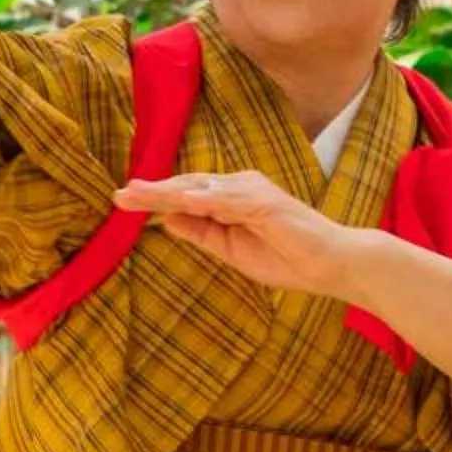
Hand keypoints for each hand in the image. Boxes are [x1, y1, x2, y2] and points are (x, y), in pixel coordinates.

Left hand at [114, 170, 367, 299]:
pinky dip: (206, 199)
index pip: (187, 195)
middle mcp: (241, 188)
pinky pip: (231, 200)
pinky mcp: (268, 203)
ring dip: (170, 190)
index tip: (123, 200)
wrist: (331, 265)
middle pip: (189, 186)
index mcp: (232, 199)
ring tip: (140, 194)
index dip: (155, 197)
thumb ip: (203, 233)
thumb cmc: (286, 258)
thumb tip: (169, 219)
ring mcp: (255, 192)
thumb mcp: (231, 250)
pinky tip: (182, 200)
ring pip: (203, 189)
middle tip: (120, 193)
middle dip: (154, 190)